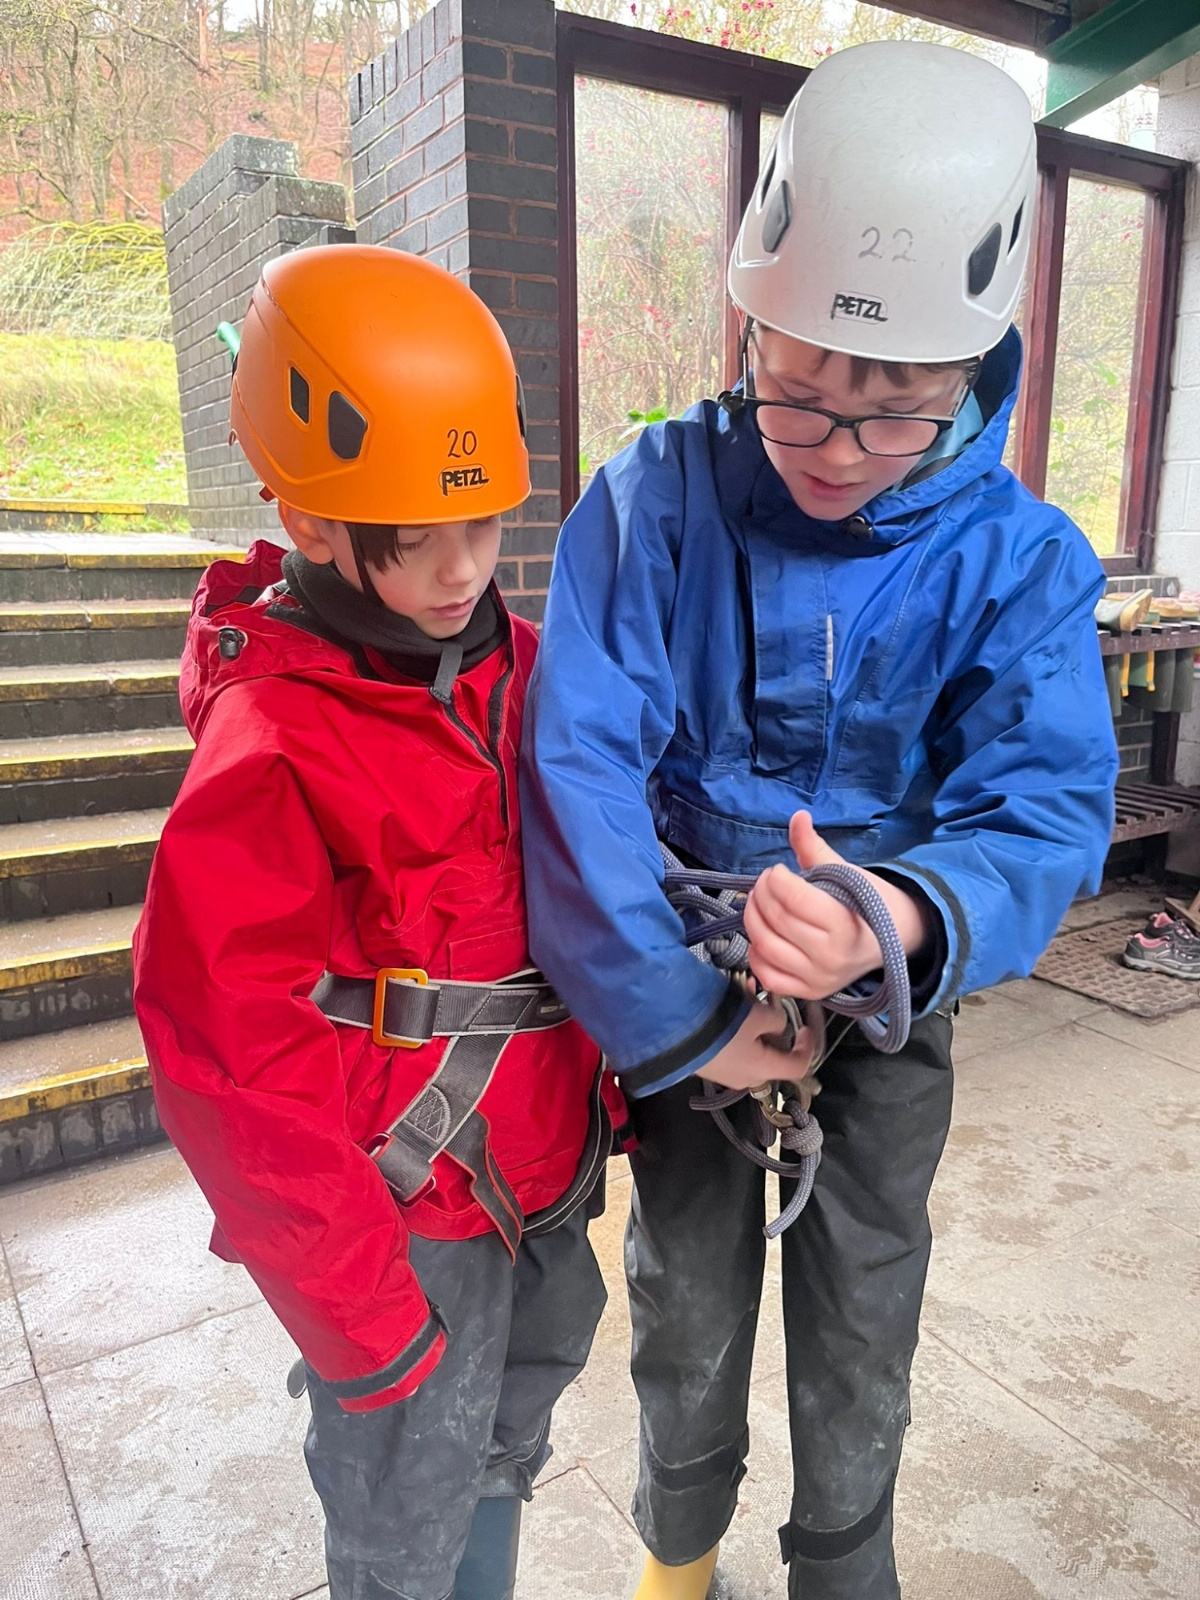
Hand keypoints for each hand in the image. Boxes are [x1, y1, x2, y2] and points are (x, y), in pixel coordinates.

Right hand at [695, 993, 815, 1090]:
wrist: (672, 1028)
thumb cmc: (721, 1024)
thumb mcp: (757, 1015)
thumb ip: (776, 1020)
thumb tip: (778, 1025)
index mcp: (763, 1070)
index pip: (798, 1067)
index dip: (807, 1046)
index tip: (805, 1025)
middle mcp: (746, 1078)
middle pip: (774, 1056)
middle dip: (776, 1028)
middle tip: (770, 1003)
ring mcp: (725, 1073)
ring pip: (752, 1048)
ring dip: (755, 1024)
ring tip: (747, 994)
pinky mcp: (708, 1063)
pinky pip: (732, 1047)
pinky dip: (738, 1028)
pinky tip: (729, 1004)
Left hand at [742, 812, 929, 999]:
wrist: (895, 938)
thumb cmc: (869, 902)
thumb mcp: (846, 873)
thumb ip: (815, 848)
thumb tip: (798, 817)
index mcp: (844, 925)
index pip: (794, 898)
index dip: (776, 879)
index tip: (777, 871)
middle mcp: (830, 957)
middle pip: (776, 920)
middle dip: (761, 894)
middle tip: (764, 883)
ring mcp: (818, 979)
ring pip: (765, 947)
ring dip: (752, 919)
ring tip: (757, 903)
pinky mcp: (809, 993)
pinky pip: (768, 977)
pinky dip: (756, 954)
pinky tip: (761, 935)